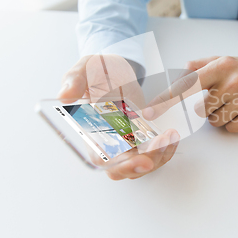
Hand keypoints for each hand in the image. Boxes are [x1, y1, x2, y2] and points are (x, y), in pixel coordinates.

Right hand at [58, 55, 179, 179]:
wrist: (116, 67)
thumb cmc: (98, 69)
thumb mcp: (85, 68)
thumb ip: (75, 81)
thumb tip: (65, 95)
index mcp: (91, 131)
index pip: (102, 159)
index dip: (120, 164)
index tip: (141, 160)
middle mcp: (109, 142)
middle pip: (124, 169)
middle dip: (144, 164)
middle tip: (162, 144)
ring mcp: (127, 141)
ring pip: (142, 164)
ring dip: (159, 155)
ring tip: (170, 135)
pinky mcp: (141, 137)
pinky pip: (154, 153)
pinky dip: (165, 148)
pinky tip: (172, 135)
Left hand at [144, 56, 237, 132]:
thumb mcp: (223, 61)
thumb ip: (197, 66)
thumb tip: (175, 75)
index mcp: (222, 66)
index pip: (188, 84)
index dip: (166, 100)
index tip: (149, 113)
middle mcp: (234, 81)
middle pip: (199, 110)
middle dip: (206, 107)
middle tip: (223, 97)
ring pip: (214, 121)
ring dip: (220, 116)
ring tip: (235, 103)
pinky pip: (230, 128)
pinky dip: (233, 123)